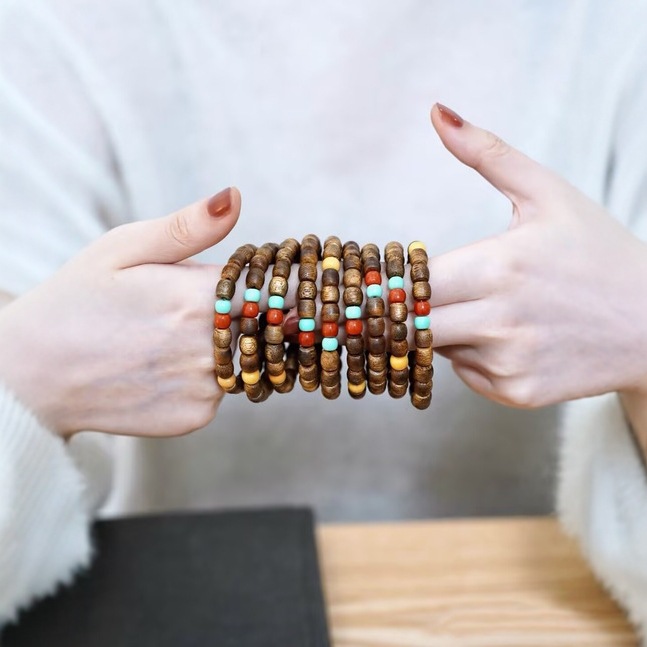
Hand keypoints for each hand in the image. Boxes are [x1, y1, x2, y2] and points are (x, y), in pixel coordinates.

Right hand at [0, 188, 240, 437]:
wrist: (33, 375)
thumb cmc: (78, 300)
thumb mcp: (123, 247)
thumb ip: (188, 226)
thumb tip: (234, 197)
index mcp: (197, 298)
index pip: (267, 285)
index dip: (262, 279)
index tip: (251, 278)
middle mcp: (209, 348)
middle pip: (261, 322)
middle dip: (244, 310)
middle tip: (191, 308)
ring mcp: (204, 388)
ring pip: (244, 355)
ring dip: (226, 344)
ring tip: (169, 336)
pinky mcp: (196, 417)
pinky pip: (221, 389)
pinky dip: (204, 374)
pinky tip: (163, 366)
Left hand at [429, 104, 646, 410]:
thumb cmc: (598, 253)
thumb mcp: (549, 193)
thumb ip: (487, 153)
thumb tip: (437, 113)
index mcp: (499, 266)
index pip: (410, 282)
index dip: (400, 277)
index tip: (405, 271)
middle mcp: (499, 320)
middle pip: (410, 321)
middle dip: (411, 307)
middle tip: (431, 293)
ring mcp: (509, 362)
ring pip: (435, 347)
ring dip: (444, 329)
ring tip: (490, 308)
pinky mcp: (517, 392)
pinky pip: (465, 374)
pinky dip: (472, 355)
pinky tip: (509, 337)